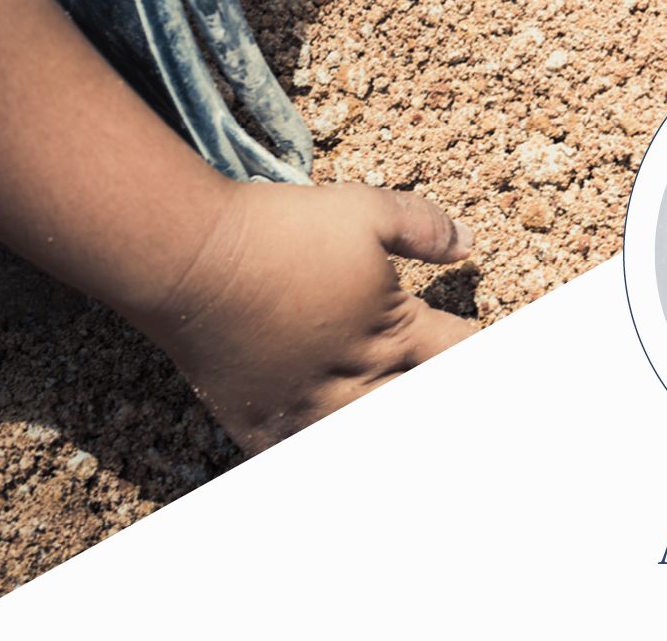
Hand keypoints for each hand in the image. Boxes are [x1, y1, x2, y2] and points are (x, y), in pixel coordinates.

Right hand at [144, 182, 478, 452]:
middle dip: (434, 394)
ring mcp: (309, 411)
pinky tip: (321, 437)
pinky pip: (302, 457)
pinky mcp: (261, 427)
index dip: (479, 351)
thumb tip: (468, 247)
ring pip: (367, 433)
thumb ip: (422, 229)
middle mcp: (358, 380)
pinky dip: (317, 449)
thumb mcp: (365, 210)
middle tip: (431, 377)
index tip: (479, 346)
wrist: (187, 258)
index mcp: (394, 332)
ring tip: (381, 405)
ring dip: (382, 416)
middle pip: (418, 403)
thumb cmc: (279, 231)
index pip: (462, 353)